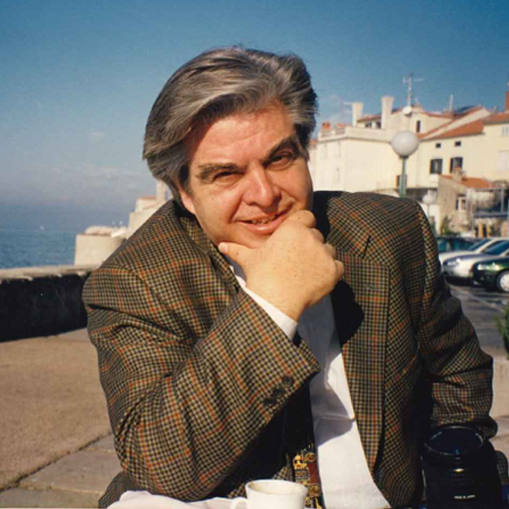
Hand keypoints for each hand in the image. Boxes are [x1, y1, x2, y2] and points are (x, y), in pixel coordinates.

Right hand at [218, 210, 343, 320]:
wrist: (274, 301)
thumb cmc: (260, 277)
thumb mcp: (249, 259)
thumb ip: (237, 249)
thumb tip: (221, 246)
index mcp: (292, 228)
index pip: (307, 217)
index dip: (303, 227)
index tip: (296, 241)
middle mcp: (310, 236)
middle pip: (317, 235)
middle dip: (310, 246)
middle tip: (297, 262)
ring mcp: (324, 253)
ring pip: (328, 250)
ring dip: (321, 259)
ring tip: (305, 273)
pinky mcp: (334, 269)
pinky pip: (338, 267)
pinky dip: (330, 273)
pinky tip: (315, 280)